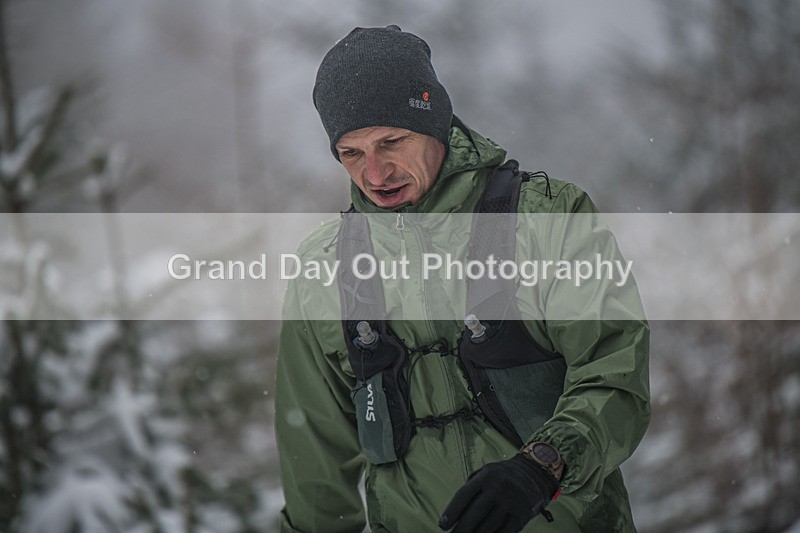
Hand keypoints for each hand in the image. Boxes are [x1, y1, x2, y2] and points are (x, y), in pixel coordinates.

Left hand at [438, 454, 558, 532]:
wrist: (534, 474)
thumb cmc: (502, 476)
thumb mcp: (485, 473)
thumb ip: (470, 488)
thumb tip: (454, 513)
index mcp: (486, 476)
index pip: (464, 495)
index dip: (451, 512)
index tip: (442, 525)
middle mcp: (498, 488)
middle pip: (474, 514)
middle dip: (461, 529)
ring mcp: (511, 502)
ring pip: (488, 526)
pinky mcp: (521, 515)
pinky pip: (504, 532)